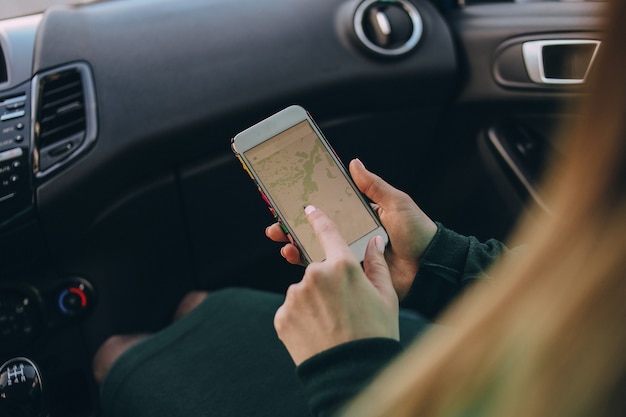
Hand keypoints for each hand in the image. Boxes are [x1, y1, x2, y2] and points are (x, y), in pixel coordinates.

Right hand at [266, 158, 436, 299]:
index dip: (308, 208)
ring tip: (282, 241)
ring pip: (316, 250)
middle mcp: (352, 236)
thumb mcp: (396, 203)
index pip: (328, 210)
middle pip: (316, 231)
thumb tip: (353, 162)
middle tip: (275, 226)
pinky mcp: (352, 276)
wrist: (431, 268)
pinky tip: (295, 259)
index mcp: (360, 218)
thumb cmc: (419, 232)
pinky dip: (309, 265)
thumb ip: (374, 186)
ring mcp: (350, 257)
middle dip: (293, 228)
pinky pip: (327, 271)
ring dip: (295, 245)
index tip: (288, 202)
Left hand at [274, 205, 398, 365]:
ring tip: (331, 325)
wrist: (351, 373)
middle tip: (343, 309)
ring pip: (303, 291)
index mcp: (342, 266)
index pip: (327, 232)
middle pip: (317, 270)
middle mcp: (314, 275)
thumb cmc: (376, 334)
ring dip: (313, 302)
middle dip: (326, 284)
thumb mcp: (386, 297)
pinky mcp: (282, 316)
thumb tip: (374, 241)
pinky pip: (292, 310)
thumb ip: (377, 265)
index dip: (317, 218)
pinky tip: (317, 333)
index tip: (309, 210)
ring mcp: (295, 295)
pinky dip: (301, 318)